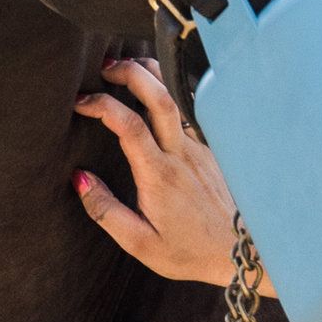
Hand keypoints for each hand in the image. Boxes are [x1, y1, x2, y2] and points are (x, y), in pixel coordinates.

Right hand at [74, 56, 261, 288]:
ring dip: (153, 75)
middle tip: (105, 67)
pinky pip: (190, 113)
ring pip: (178, 99)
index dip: (101, 105)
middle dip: (131, 72)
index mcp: (159, 176)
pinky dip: (171, 94)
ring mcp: (201, 149)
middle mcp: (182, 155)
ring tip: (129, 66)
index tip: (80, 103)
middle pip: (160, 97)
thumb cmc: (190, 252)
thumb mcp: (140, 243)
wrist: (241, 256)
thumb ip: (106, 211)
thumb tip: (79, 179)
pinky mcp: (212, 151)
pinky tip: (158, 92)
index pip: (129, 125)